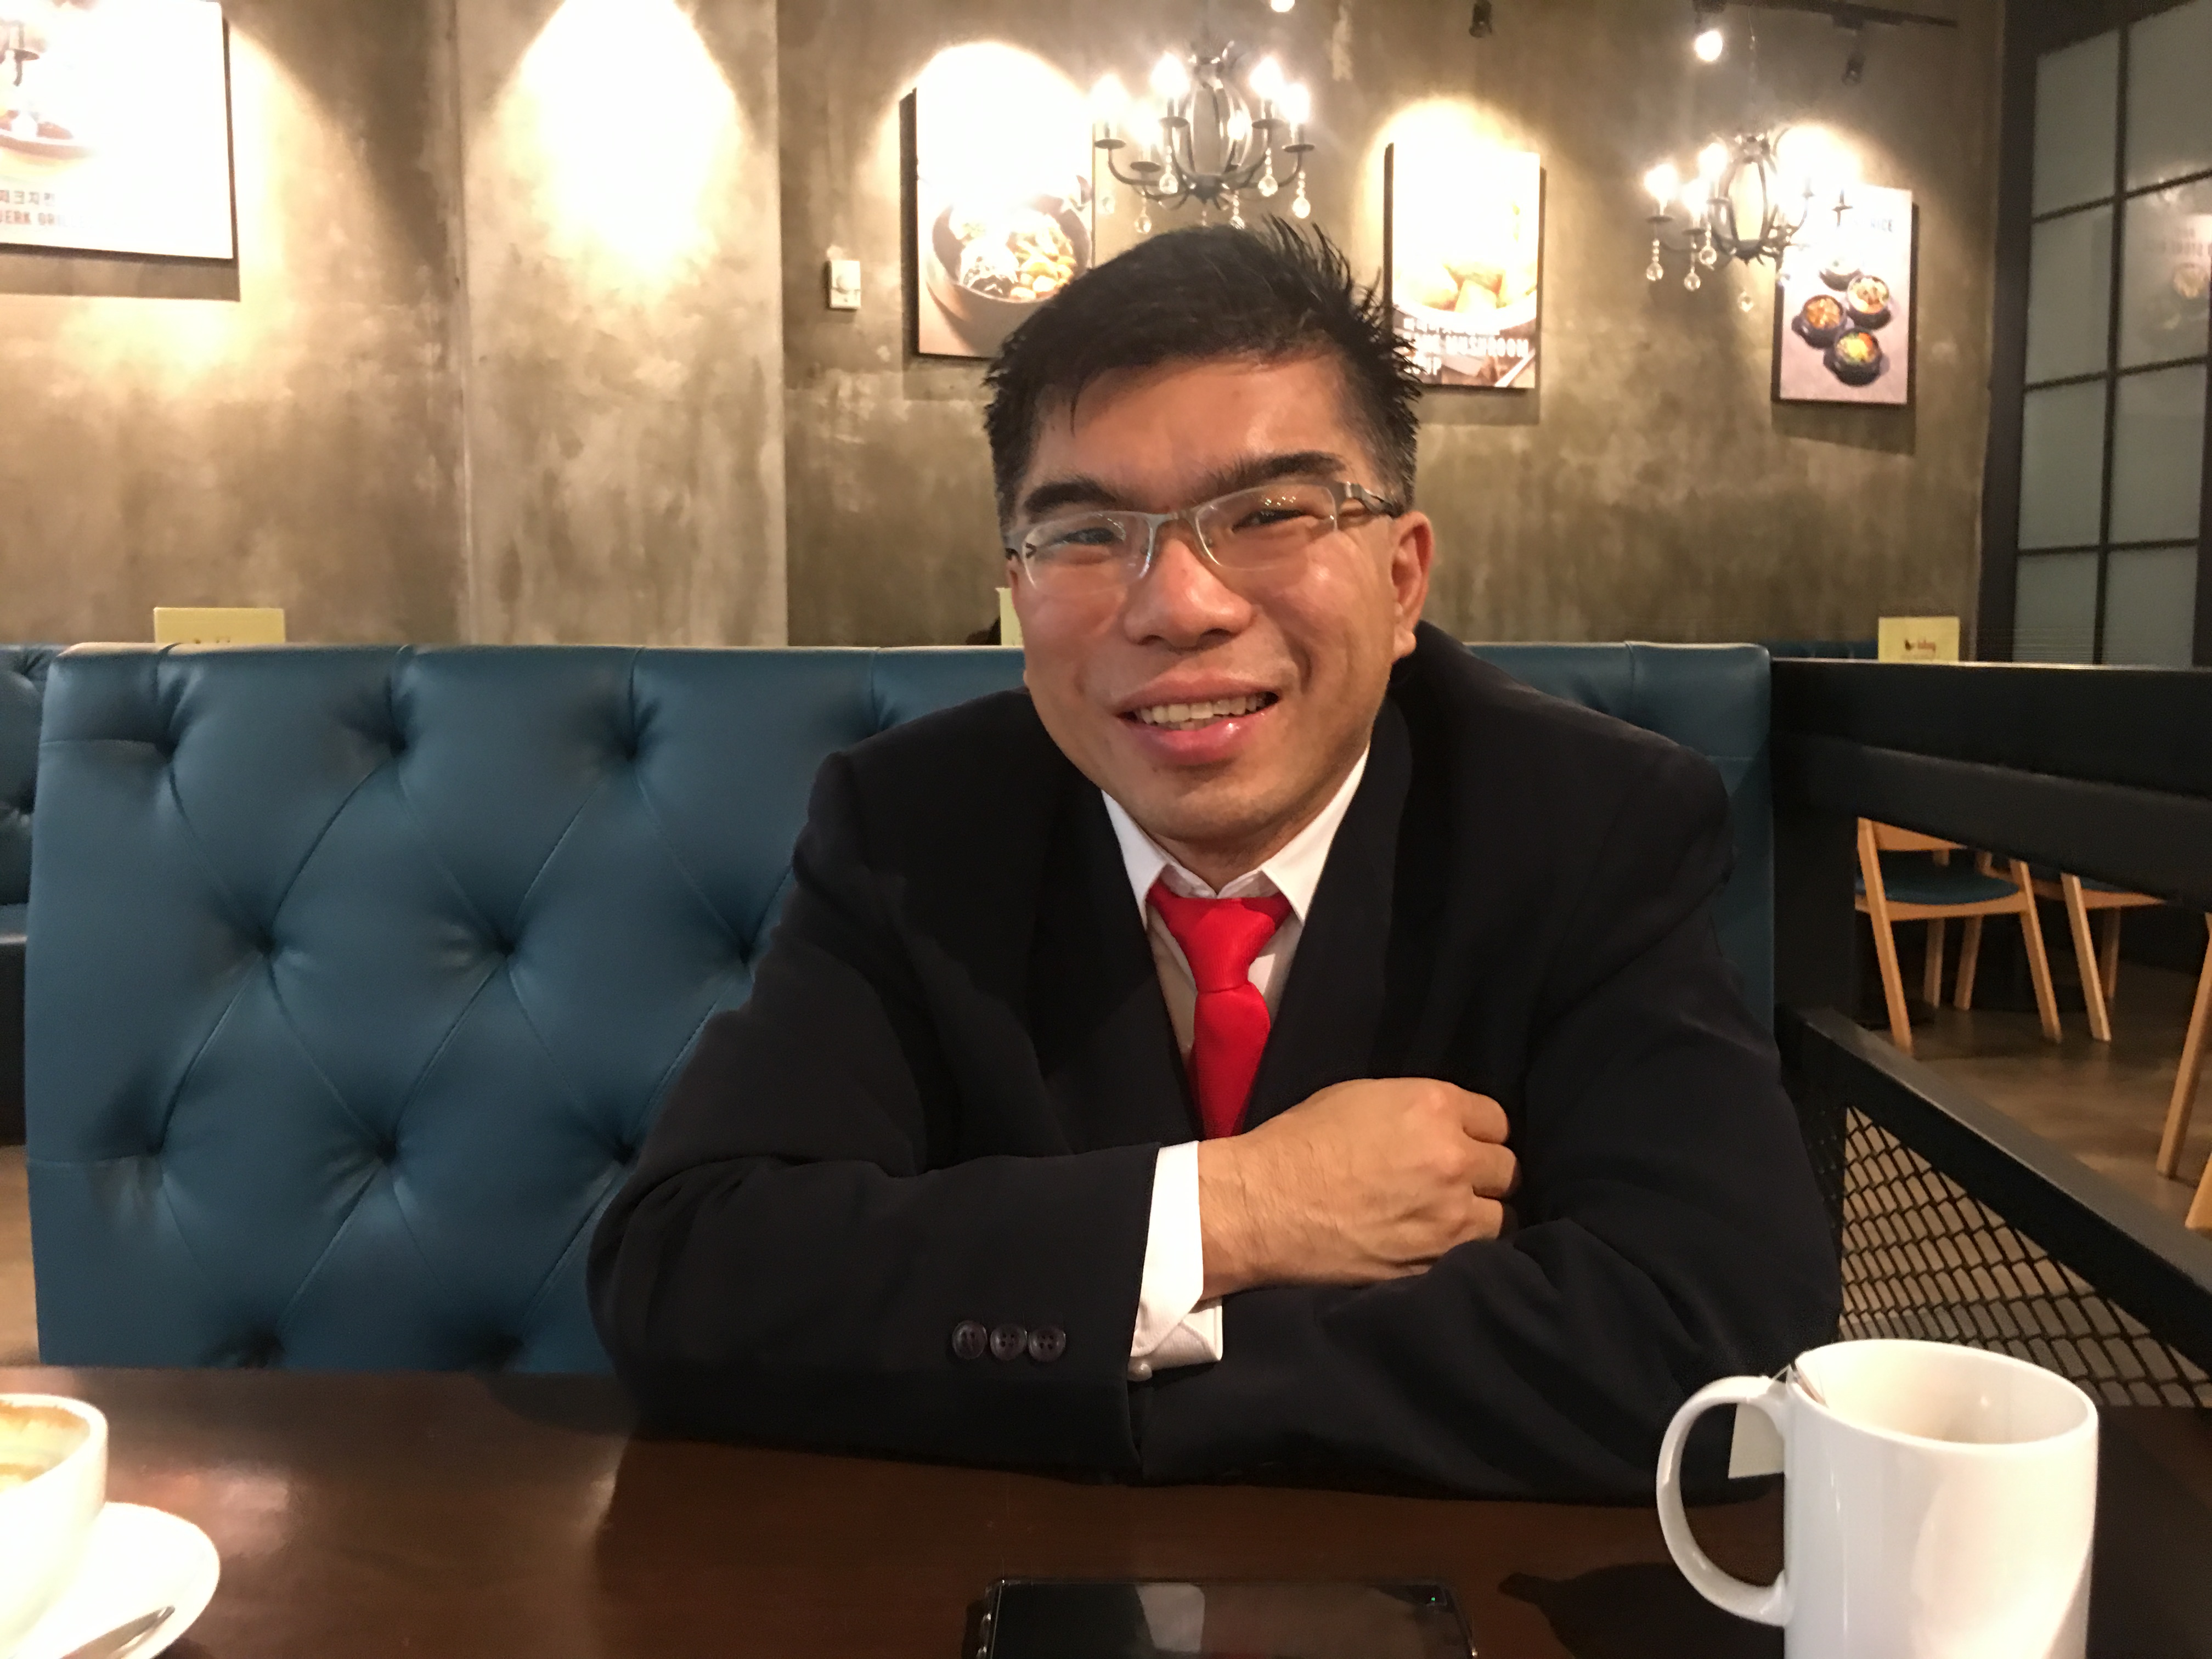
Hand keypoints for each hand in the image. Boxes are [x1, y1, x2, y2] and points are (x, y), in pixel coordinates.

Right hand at [1196, 1078, 1516, 1298]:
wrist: (1260, 1205)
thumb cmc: (1299, 1142)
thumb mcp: (1362, 1097)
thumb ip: (1419, 1109)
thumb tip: (1446, 1126)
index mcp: (1435, 1108)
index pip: (1498, 1120)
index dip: (1477, 1132)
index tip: (1461, 1141)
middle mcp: (1453, 1160)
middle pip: (1507, 1169)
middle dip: (1484, 1174)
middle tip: (1454, 1181)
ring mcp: (1448, 1218)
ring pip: (1500, 1218)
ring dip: (1479, 1216)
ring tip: (1446, 1218)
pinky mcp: (1432, 1263)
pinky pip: (1472, 1256)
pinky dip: (1457, 1250)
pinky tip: (1431, 1243)